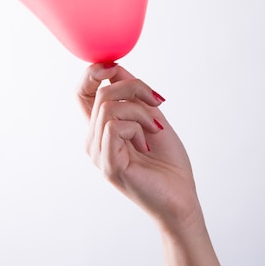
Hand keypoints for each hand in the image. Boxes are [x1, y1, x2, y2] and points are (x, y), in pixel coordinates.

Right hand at [77, 63, 203, 234]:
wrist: (182, 199)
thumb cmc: (168, 162)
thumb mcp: (151, 116)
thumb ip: (132, 95)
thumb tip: (114, 66)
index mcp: (101, 129)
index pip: (82, 92)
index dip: (92, 73)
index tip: (114, 67)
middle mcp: (94, 140)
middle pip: (101, 93)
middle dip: (134, 87)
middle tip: (157, 102)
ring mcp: (99, 154)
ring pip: (109, 107)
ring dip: (140, 111)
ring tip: (154, 129)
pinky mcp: (108, 165)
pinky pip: (115, 126)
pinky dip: (137, 126)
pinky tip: (147, 141)